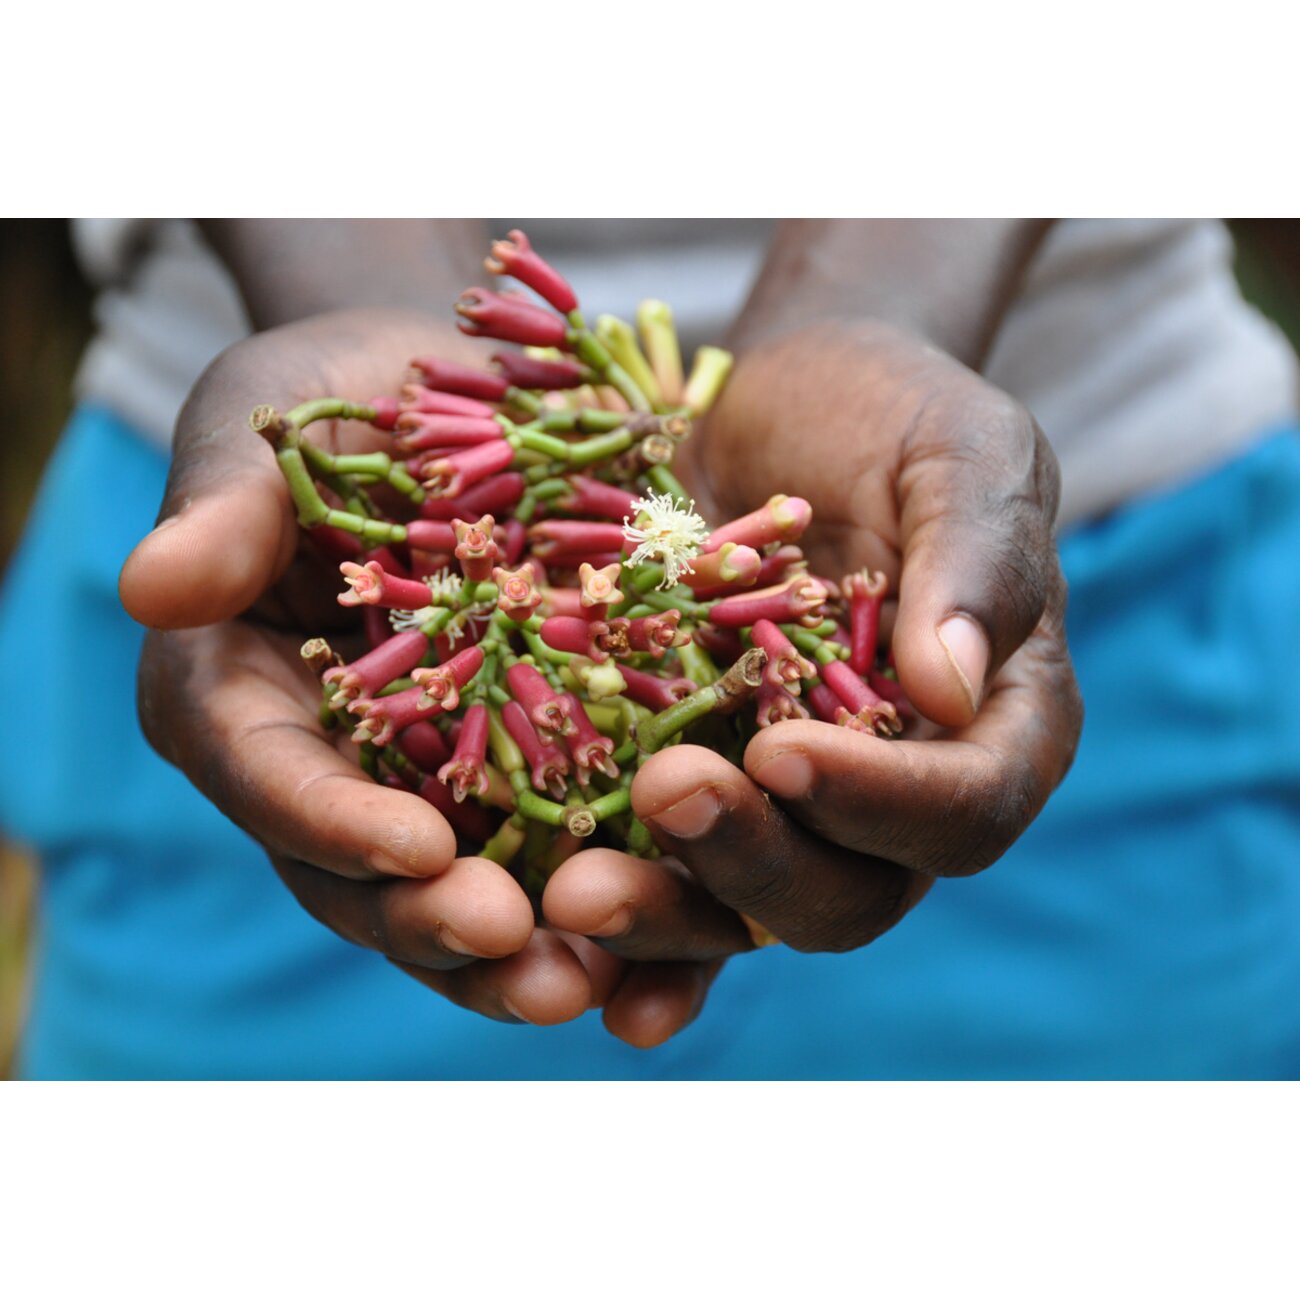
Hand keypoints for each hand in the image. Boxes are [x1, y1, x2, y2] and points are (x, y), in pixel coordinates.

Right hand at [120, 309, 610, 1026]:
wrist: (446, 392)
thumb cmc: (331, 398)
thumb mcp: (264, 428)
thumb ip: (220, 512)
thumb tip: (148, 587)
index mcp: (244, 700)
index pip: (272, 779)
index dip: (333, 823)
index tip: (414, 847)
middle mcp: (339, 765)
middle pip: (367, 877)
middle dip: (436, 924)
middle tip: (516, 953)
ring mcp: (439, 777)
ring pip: (470, 890)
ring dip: (529, 951)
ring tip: (599, 983)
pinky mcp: (538, 760)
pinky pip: (570, 843)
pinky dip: (618, 891)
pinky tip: (680, 918)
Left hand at [544, 321, 1081, 1029]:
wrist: (776, 403)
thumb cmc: (891, 415)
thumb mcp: (962, 453)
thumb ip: (976, 560)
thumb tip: (951, 691)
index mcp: (992, 724)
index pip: (965, 808)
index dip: (882, 804)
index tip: (782, 750)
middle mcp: (895, 793)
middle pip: (851, 892)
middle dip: (758, 865)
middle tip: (668, 792)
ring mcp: (789, 807)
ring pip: (746, 912)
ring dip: (667, 920)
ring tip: (575, 898)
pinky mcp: (696, 788)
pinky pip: (666, 876)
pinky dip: (621, 930)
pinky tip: (547, 934)